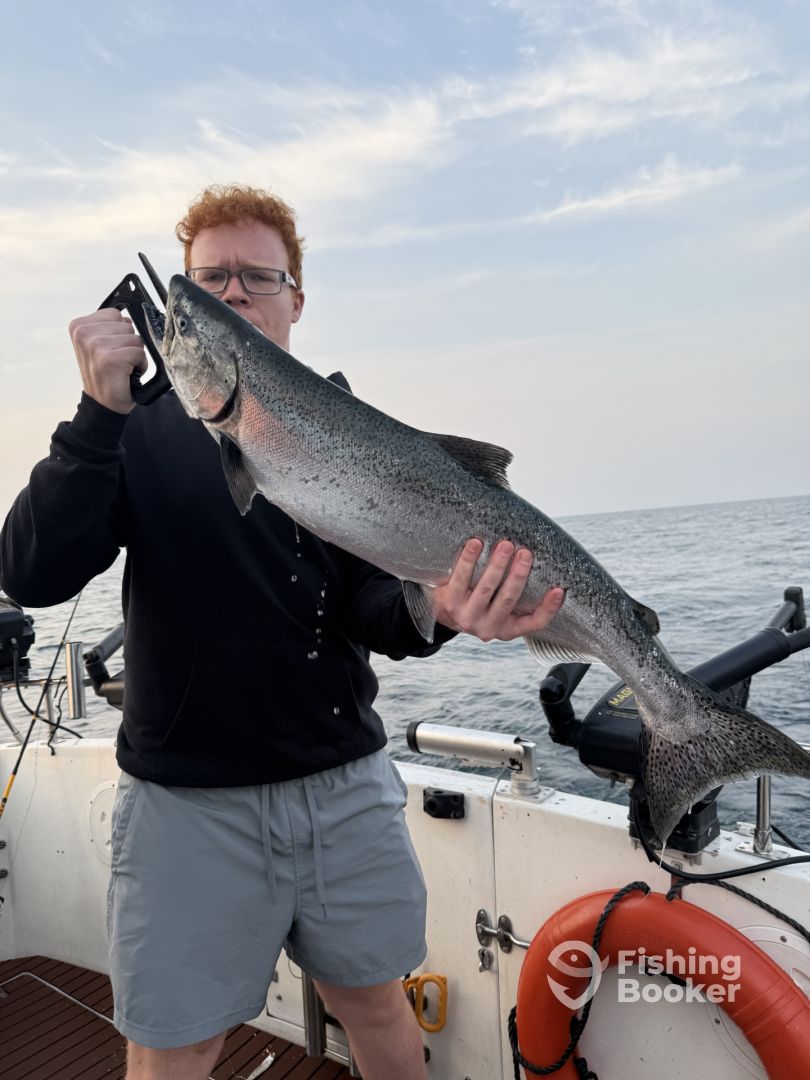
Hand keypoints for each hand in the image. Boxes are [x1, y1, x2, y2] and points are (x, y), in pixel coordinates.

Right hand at [68, 309, 147, 414]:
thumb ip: (109, 327)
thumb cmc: (105, 373)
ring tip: (122, 367)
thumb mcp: (100, 343)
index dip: (120, 333)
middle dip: (128, 344)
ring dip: (135, 355)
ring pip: (135, 339)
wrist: (103, 404)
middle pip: (127, 325)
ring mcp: (95, 346)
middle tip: (117, 361)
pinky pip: (140, 352)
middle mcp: (83, 334)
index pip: (115, 314)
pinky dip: (140, 365)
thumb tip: (128, 318)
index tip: (110, 349)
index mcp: (78, 326)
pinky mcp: (110, 359)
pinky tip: (127, 374)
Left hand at [432, 538, 563, 641]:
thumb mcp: (499, 608)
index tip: (559, 590)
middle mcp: (488, 628)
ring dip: (497, 565)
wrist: (441, 611)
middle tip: (525, 553)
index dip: (549, 609)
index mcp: (507, 629)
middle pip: (508, 600)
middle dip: (518, 575)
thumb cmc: (479, 602)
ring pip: (485, 589)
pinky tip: (476, 544)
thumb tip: (536, 560)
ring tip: (505, 545)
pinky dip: (469, 560)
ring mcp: (467, 617)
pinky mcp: (449, 603)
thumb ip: (516, 593)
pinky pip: (460, 579)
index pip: (534, 623)